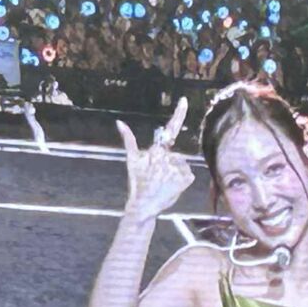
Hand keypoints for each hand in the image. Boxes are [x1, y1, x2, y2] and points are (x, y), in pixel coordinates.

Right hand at [115, 96, 195, 222]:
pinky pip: (188, 175)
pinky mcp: (186, 179)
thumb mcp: (132, 160)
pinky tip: (171, 187)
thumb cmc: (137, 183)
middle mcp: (168, 157)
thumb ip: (128, 139)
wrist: (143, 206)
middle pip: (174, 154)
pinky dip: (182, 181)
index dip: (178, 114)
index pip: (169, 129)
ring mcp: (178, 169)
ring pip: (182, 164)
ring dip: (175, 172)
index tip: (184, 100)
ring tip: (163, 184)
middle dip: (168, 164)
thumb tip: (119, 121)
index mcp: (156, 151)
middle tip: (158, 179)